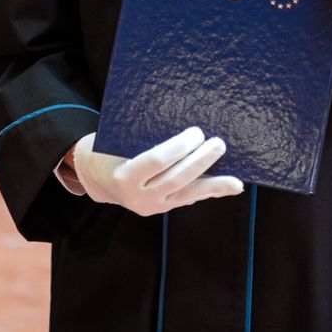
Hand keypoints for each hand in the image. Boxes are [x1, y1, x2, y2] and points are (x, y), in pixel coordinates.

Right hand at [71, 128, 243, 215]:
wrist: (95, 178)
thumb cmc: (106, 150)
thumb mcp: (115, 141)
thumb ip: (141, 138)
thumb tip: (180, 123)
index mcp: (124, 176)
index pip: (157, 161)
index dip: (178, 147)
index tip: (196, 132)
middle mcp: (138, 196)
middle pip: (176, 178)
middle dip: (200, 161)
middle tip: (219, 143)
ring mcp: (151, 206)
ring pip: (187, 194)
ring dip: (213, 184)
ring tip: (235, 181)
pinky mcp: (162, 207)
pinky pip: (188, 198)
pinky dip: (209, 191)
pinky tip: (229, 187)